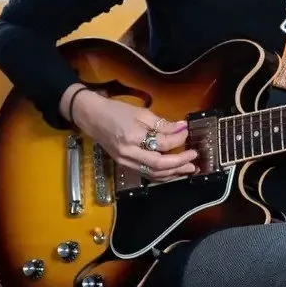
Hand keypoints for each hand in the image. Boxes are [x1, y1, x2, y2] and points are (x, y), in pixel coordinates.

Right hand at [70, 88, 197, 180]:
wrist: (92, 118)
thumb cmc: (115, 111)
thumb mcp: (140, 112)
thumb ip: (162, 124)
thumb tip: (182, 128)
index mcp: (133, 137)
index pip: (162, 143)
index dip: (178, 139)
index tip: (187, 132)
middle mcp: (129, 154)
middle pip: (159, 165)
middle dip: (180, 163)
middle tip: (194, 157)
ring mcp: (126, 162)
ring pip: (154, 174)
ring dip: (174, 173)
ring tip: (188, 168)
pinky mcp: (125, 166)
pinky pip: (147, 174)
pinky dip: (162, 175)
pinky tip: (173, 172)